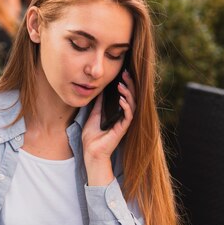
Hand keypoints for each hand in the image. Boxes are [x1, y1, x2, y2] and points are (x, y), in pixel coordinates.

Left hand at [82, 70, 136, 184]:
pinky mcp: (123, 129)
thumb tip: (99, 92)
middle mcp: (123, 117)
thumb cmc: (92, 137)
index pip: (126, 96)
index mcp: (117, 113)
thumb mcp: (94, 115)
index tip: (122, 74)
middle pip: (132, 97)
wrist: (91, 151)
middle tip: (126, 73)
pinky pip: (128, 115)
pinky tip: (121, 99)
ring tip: (122, 85)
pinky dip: (126, 106)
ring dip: (128, 93)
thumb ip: (99, 104)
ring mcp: (124, 123)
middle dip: (130, 84)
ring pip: (132, 104)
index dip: (126, 84)